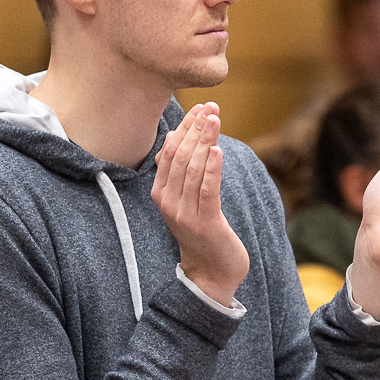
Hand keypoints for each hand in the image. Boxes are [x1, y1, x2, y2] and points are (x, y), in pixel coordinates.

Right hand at [152, 102, 249, 305]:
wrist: (212, 272)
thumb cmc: (202, 231)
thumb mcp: (185, 199)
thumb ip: (180, 171)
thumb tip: (174, 136)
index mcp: (161, 194)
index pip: (169, 153)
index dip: (184, 128)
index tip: (200, 108)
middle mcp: (169, 202)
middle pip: (180, 157)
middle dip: (196, 129)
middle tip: (211, 107)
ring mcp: (186, 214)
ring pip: (194, 169)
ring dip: (205, 141)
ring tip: (215, 120)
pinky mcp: (206, 223)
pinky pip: (207, 190)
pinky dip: (212, 168)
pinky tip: (218, 150)